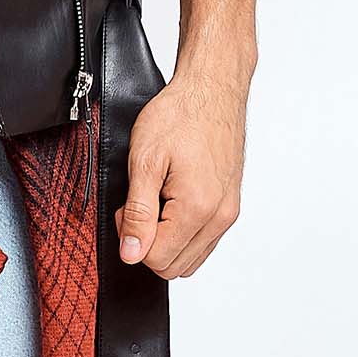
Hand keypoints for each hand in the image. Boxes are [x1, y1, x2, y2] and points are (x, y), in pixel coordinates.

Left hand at [113, 54, 253, 278]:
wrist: (212, 90)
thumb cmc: (180, 116)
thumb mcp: (144, 162)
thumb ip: (137, 214)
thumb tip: (131, 254)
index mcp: (197, 209)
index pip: (156, 259)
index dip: (132, 238)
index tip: (127, 208)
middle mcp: (220, 217)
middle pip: (174, 266)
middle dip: (148, 243)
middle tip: (140, 204)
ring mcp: (228, 213)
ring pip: (190, 258)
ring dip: (166, 240)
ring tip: (157, 201)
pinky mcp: (230, 206)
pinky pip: (204, 241)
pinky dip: (183, 233)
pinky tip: (172, 202)